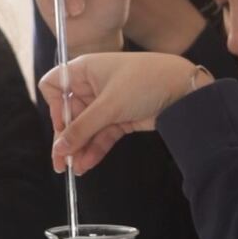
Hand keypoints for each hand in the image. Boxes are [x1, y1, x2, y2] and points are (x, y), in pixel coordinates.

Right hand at [39, 52, 210, 173]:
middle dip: (66, 137)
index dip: (53, 106)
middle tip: (60, 163)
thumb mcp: (109, 105)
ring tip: (76, 169)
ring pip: (85, 128)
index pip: (54, 85)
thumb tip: (59, 147)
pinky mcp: (119, 117)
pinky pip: (100, 135)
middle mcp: (91, 84)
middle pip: (68, 113)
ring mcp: (105, 102)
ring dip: (79, 148)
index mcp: (84, 70)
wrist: (183, 89)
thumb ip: (82, 128)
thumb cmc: (144, 82)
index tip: (61, 125)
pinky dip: (94, 149)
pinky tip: (87, 164)